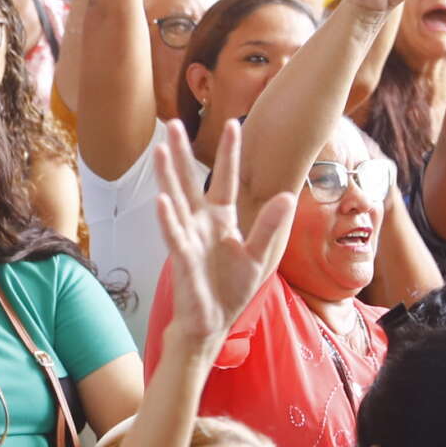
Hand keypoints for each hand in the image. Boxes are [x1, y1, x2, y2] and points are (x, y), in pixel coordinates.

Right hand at [153, 119, 292, 359]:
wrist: (212, 323)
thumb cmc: (232, 289)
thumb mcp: (259, 256)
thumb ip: (271, 226)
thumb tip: (287, 196)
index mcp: (222, 219)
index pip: (226, 179)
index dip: (230, 154)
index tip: (233, 124)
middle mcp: (201, 223)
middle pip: (190, 181)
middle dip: (180, 153)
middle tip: (172, 124)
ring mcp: (189, 238)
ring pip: (176, 200)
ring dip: (167, 176)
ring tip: (158, 150)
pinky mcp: (183, 258)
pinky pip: (174, 235)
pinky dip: (168, 219)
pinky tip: (162, 201)